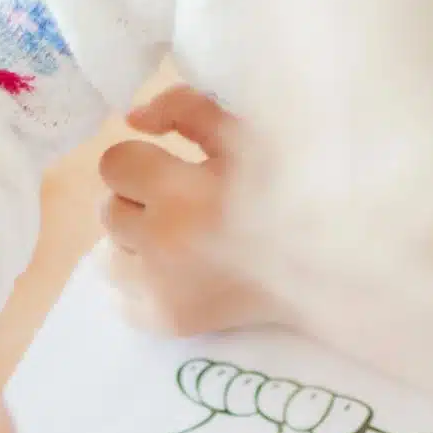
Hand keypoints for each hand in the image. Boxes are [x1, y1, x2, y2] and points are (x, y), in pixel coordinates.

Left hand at [99, 86, 282, 336]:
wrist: (323, 263)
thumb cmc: (285, 189)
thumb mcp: (242, 134)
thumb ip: (185, 109)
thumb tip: (134, 118)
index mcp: (178, 192)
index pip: (114, 165)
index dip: (143, 164)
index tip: (173, 172)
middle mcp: (161, 244)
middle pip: (109, 210)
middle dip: (140, 204)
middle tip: (183, 209)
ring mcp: (161, 290)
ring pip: (110, 256)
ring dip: (137, 246)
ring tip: (179, 244)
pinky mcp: (167, 322)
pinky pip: (122, 301)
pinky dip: (143, 286)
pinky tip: (177, 276)